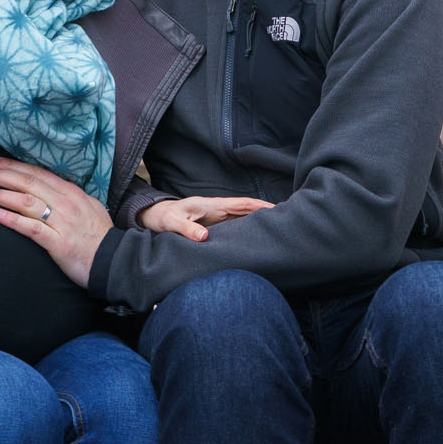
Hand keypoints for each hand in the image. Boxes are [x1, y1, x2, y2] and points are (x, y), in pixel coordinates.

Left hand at [0, 156, 109, 287]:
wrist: (116, 261)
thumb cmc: (100, 237)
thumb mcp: (89, 208)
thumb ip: (69, 197)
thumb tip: (52, 189)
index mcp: (71, 192)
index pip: (37, 173)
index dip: (14, 166)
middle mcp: (65, 203)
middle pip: (27, 183)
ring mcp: (62, 222)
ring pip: (25, 202)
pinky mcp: (58, 243)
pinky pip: (32, 228)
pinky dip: (13, 220)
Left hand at [139, 196, 273, 240]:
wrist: (155, 217)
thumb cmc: (164, 217)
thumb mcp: (172, 222)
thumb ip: (187, 229)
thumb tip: (205, 237)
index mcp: (213, 205)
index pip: (242, 204)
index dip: (260, 205)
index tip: (277, 209)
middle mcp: (219, 210)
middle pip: (248, 211)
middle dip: (266, 214)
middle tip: (287, 222)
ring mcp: (218, 219)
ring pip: (244, 220)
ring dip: (259, 223)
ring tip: (278, 232)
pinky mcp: (215, 227)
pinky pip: (236, 229)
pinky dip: (248, 232)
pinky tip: (256, 240)